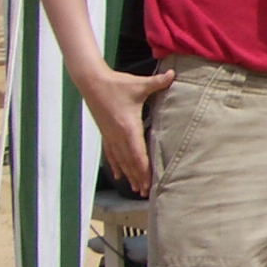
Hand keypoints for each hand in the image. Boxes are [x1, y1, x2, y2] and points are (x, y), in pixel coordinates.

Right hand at [79, 66, 173, 195]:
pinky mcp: (105, 132)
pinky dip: (116, 165)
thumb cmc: (117, 83)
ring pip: (120, 160)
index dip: (144, 169)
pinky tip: (118, 176)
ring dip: (128, 175)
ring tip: (136, 189)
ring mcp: (109, 135)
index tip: (149, 182)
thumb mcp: (139, 84)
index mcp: (128, 126)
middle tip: (146, 192)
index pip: (137, 153)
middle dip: (138, 177)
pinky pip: (110, 153)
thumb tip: (174, 74)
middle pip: (129, 161)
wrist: (91, 82)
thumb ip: (158, 82)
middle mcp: (118, 135)